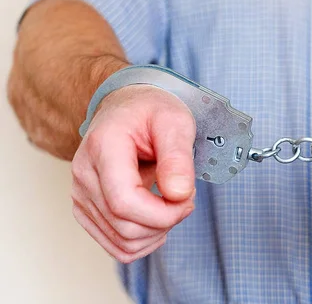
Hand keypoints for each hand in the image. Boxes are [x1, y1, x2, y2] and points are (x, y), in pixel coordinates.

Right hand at [71, 85, 196, 262]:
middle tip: (185, 196)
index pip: (124, 202)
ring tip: (171, 202)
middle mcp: (83, 174)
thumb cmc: (152, 112)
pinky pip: (116, 246)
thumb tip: (178, 194)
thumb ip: (178, 157)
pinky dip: (143, 240)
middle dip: (166, 220)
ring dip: (157, 232)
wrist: (128, 109)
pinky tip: (157, 217)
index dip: (163, 212)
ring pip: (122, 242)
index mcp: (103, 147)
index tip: (188, 197)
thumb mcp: (175, 122)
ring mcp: (80, 195)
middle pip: (125, 226)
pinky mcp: (85, 210)